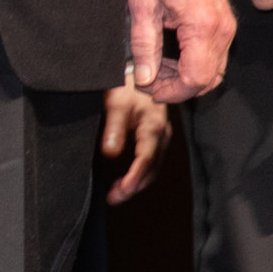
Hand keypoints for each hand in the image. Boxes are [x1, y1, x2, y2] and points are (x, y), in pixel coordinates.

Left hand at [99, 82, 171, 202]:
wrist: (137, 73)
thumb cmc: (126, 85)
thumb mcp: (115, 103)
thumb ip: (113, 128)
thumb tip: (110, 153)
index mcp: (153, 127)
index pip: (145, 160)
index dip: (133, 178)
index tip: (120, 192)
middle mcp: (162, 135)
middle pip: (151, 169)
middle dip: (134, 186)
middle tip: (114, 199)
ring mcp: (161, 137)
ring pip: (152, 168)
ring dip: (136, 183)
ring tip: (115, 195)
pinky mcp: (156, 137)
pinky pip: (151, 161)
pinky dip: (139, 174)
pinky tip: (124, 181)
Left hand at [128, 0, 234, 100]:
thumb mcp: (142, 6)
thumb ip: (144, 46)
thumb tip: (144, 78)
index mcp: (203, 26)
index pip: (196, 79)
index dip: (171, 92)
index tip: (148, 89)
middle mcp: (222, 30)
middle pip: (208, 80)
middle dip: (177, 87)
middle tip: (148, 80)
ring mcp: (227, 26)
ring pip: (213, 70)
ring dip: (184, 76)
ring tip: (155, 66)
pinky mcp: (224, 23)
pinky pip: (214, 55)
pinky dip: (194, 63)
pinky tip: (170, 56)